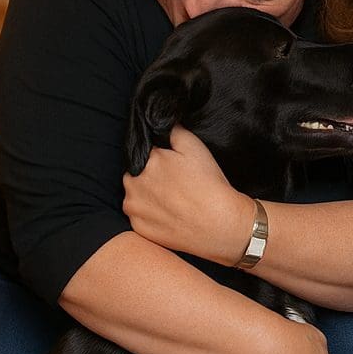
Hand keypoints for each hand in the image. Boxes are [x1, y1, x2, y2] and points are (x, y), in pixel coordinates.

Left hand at [123, 126, 248, 265]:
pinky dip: (150, 215)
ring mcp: (134, 207)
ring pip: (135, 195)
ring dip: (147, 195)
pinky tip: (170, 214)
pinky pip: (139, 216)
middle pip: (136, 174)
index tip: (174, 166)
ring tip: (173, 200)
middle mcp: (133, 183)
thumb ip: (174, 132)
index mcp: (146, 160)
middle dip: (150, 176)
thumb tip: (161, 125)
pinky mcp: (138, 227)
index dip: (160, 158)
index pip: (145, 152)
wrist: (220, 225)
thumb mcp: (196, 147)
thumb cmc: (209, 185)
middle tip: (175, 184)